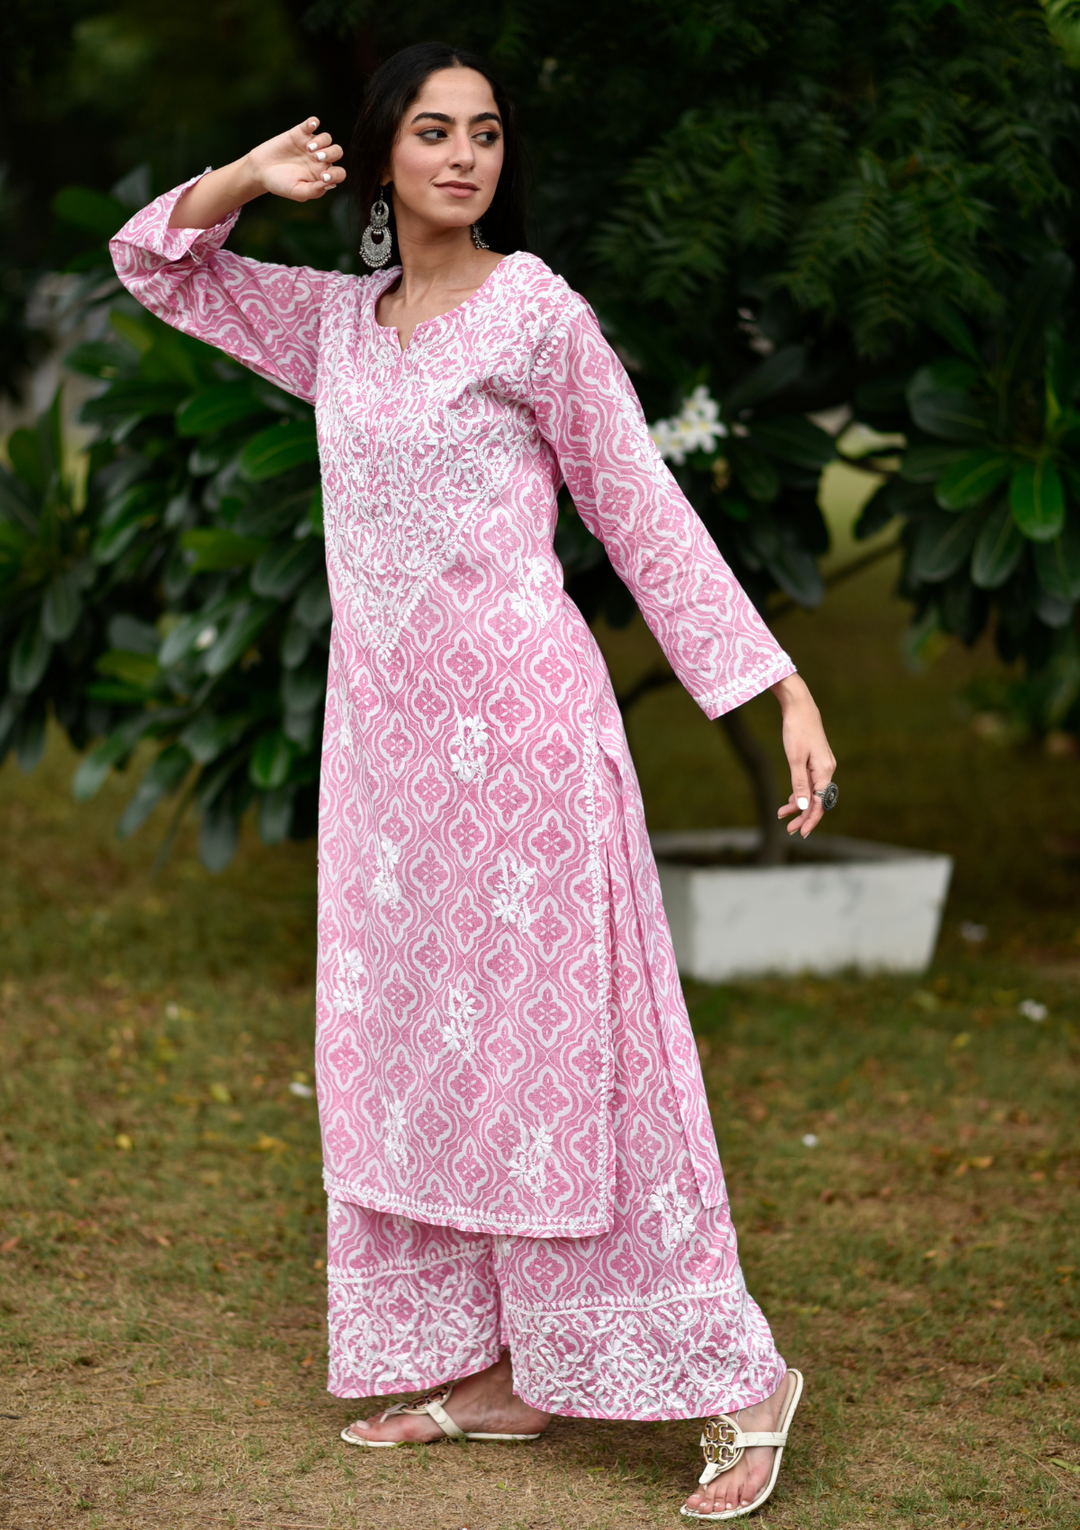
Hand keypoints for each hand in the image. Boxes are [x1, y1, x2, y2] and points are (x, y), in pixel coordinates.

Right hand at [249, 116, 345, 201]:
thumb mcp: (297, 192)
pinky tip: (311, 125)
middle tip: (317, 158)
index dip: (336, 174)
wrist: (261, 171)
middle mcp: (320, 159)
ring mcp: (310, 145)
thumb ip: (314, 190)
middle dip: (330, 154)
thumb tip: (330, 184)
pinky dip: (313, 122)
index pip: (339, 173)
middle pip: (336, 152)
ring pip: (327, 138)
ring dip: (321, 142)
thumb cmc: (280, 184)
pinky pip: (311, 124)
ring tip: (308, 149)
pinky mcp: (299, 133)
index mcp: (322, 175)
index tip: (323, 177)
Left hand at [771, 674, 835, 837]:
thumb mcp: (795, 759)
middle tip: (789, 830)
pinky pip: (811, 782)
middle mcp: (828, 770)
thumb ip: (799, 783)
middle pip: (817, 800)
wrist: (800, 706)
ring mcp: (823, 765)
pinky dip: (800, 792)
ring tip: (782, 815)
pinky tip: (791, 799)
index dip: (810, 820)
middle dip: (803, 816)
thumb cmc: (796, 730)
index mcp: (825, 771)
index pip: (819, 804)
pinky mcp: (817, 760)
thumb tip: (802, 806)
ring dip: (799, 805)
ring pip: (813, 792)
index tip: (800, 833)